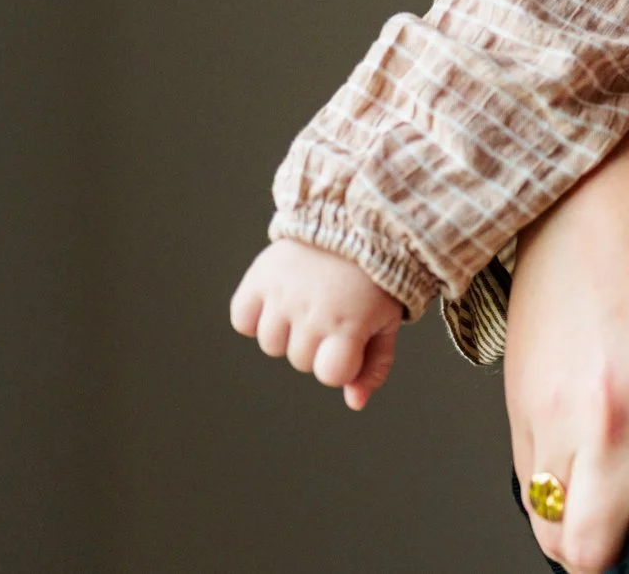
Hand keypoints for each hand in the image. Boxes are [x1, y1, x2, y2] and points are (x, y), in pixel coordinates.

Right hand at [229, 239, 405, 409]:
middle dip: (317, 344)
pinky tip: (280, 295)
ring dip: (288, 329)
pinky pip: (242, 321)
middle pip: (301, 362)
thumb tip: (355, 403)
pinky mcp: (258, 279)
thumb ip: (374, 365)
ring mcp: (283, 296)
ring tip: (310, 298)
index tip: (351, 340)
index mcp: (349, 324)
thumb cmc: (373, 280)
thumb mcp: (386, 320)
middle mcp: (313, 312)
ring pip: (271, 345)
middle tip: (334, 310)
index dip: (341, 364)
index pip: (331, 375)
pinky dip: (255, 314)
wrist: (351, 224)